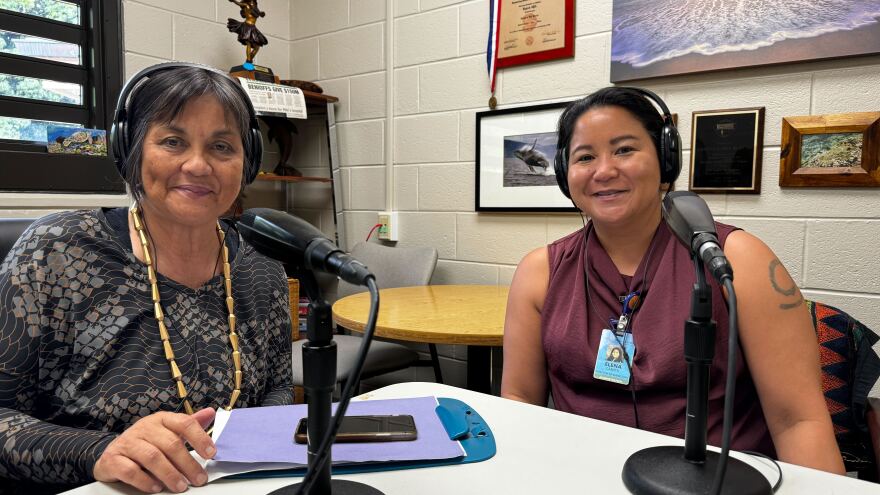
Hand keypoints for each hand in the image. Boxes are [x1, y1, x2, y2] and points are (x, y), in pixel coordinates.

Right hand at [93, 408, 215, 492]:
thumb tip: (210, 413)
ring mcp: (128, 442)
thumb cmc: (146, 442)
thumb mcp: (168, 430)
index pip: (184, 423)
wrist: (113, 451)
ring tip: (180, 486)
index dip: (200, 438)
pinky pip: (130, 471)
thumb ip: (189, 425)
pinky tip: (156, 488)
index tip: (211, 453)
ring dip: (169, 474)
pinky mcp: (113, 459)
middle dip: (188, 463)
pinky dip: (145, 481)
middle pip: (170, 444)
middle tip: (198, 479)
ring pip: (152, 457)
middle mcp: (145, 428)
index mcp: (161, 419)